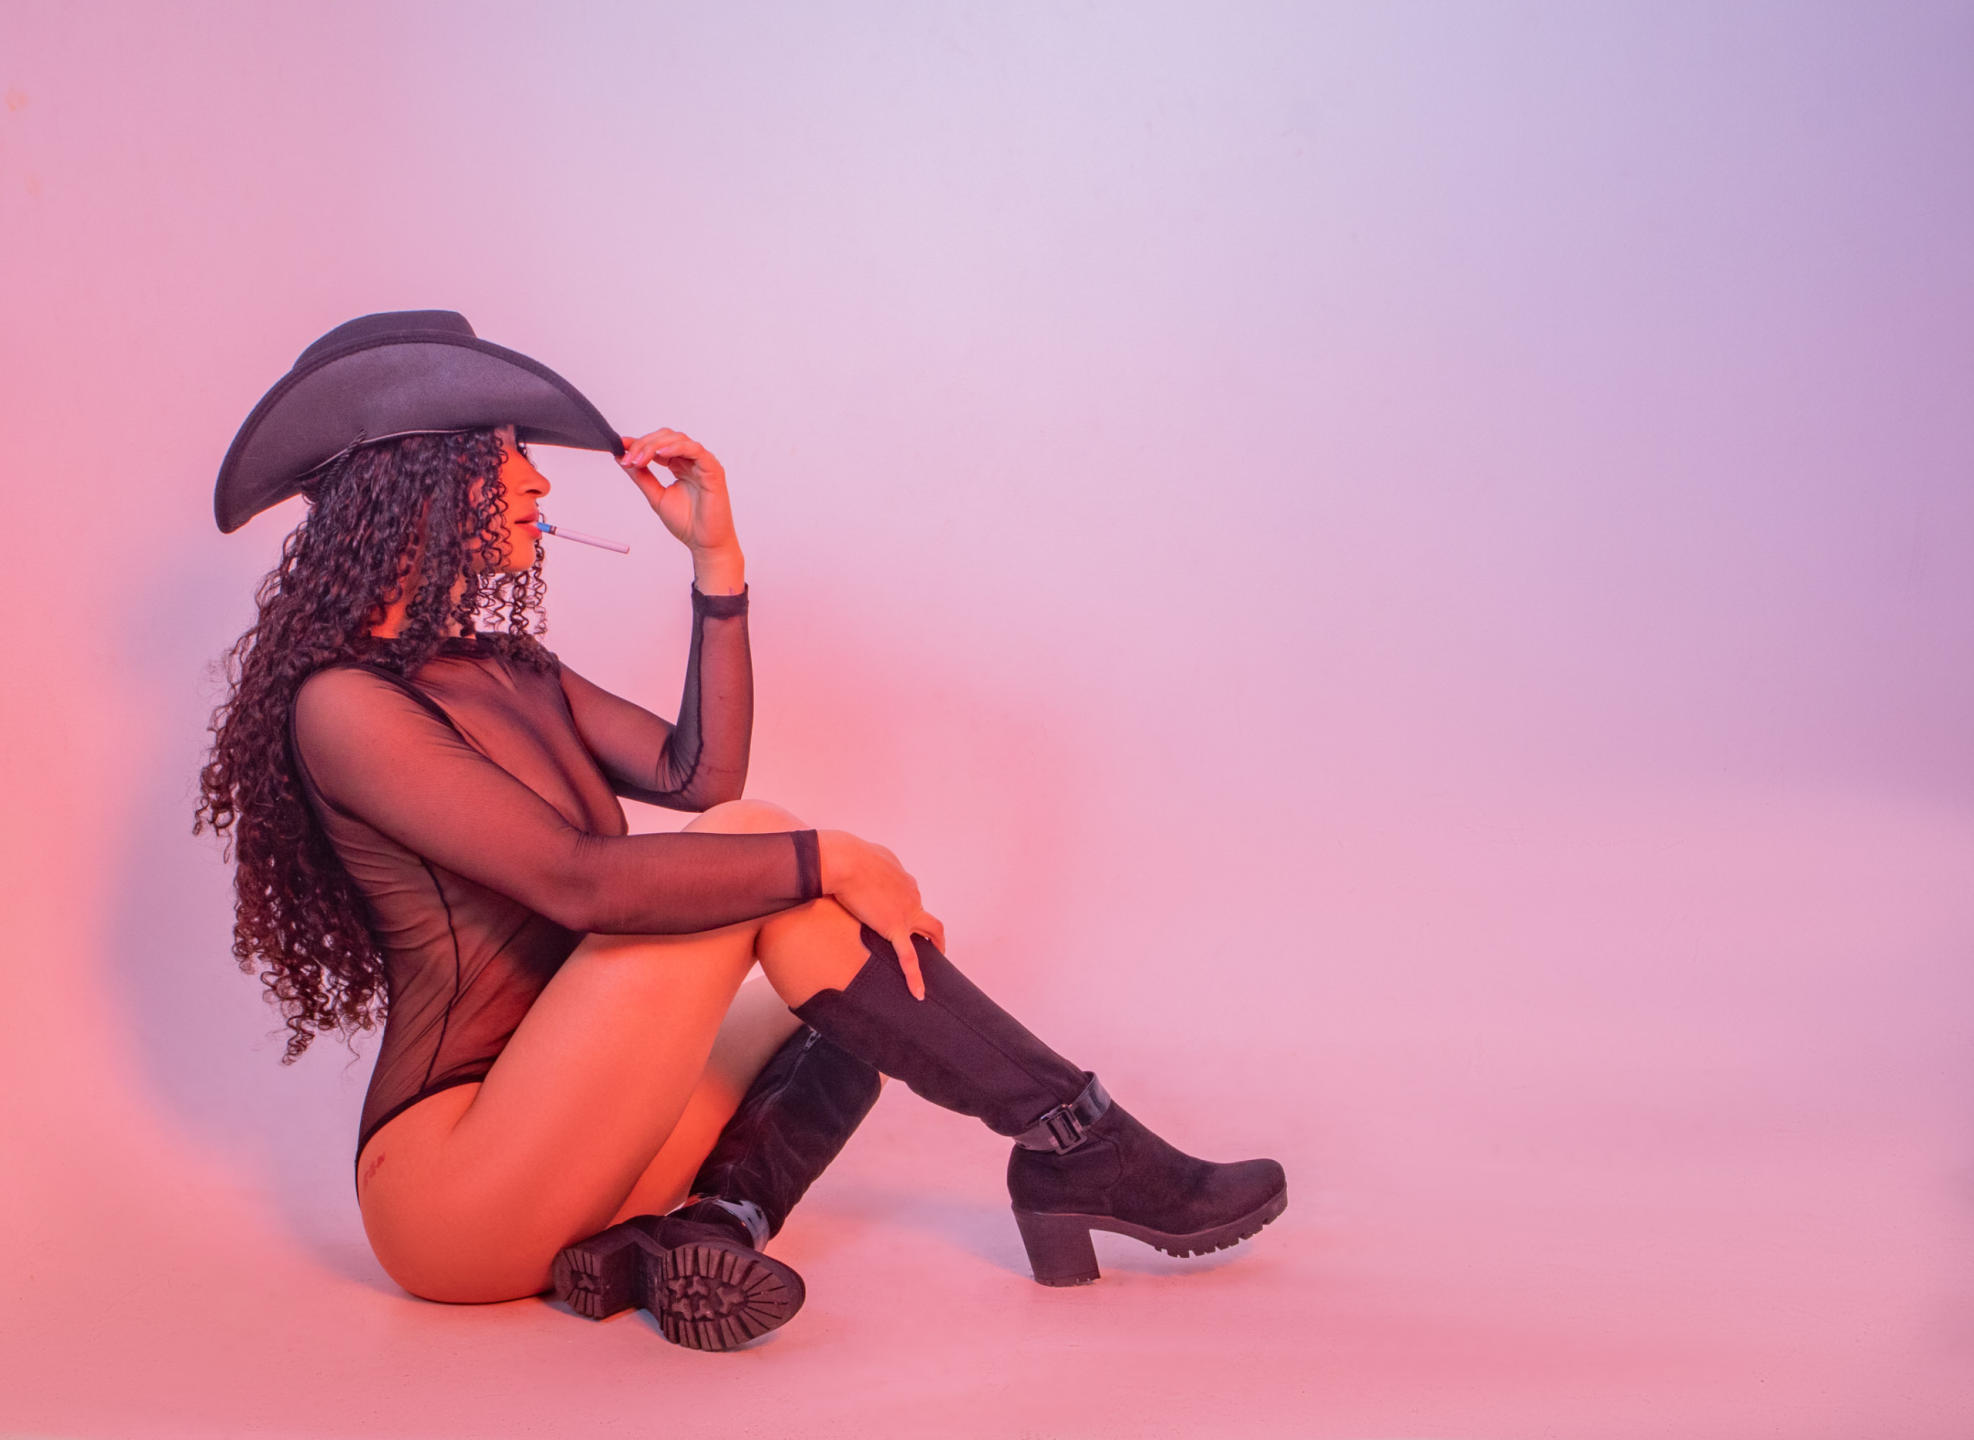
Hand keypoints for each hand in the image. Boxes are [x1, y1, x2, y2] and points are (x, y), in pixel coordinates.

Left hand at [618, 428, 738, 557]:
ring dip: (655, 445)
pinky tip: (662, 453)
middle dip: (644, 444)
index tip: (620, 446)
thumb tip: (624, 459)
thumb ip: (642, 477)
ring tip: (641, 459)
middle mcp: (690, 461)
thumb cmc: (687, 523)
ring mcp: (702, 464)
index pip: (658, 445)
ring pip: (678, 439)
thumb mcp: (656, 496)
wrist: (704, 543)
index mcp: (679, 465)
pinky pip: (696, 450)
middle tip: (629, 458)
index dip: (638, 443)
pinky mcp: (713, 470)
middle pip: (666, 437)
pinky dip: (678, 447)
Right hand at [816, 829, 947, 1000]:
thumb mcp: (863, 855)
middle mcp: (910, 893)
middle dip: (929, 929)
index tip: (898, 916)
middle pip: (925, 913)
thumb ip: (869, 866)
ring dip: (935, 944)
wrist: (843, 860)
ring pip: (930, 931)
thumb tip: (861, 872)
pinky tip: (918, 993)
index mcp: (902, 878)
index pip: (910, 895)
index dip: (906, 907)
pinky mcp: (894, 927)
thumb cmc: (845, 854)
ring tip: (934, 958)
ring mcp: (906, 911)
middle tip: (929, 942)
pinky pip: (908, 956)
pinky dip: (914, 976)